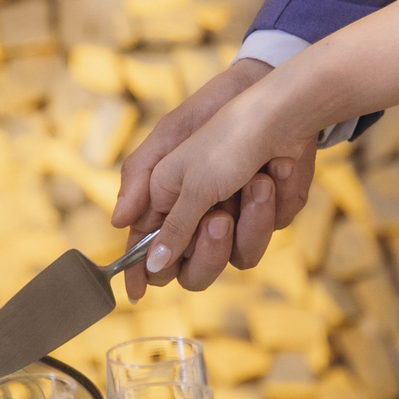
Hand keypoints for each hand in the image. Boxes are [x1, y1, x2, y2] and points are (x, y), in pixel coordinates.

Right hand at [113, 59, 316, 298]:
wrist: (278, 106)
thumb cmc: (218, 126)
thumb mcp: (175, 159)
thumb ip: (151, 200)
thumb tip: (121, 228)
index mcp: (169, 203)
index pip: (149, 250)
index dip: (142, 272)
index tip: (139, 293)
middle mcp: (201, 218)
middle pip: (196, 271)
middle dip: (209, 250)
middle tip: (218, 218)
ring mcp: (237, 219)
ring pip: (240, 256)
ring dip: (252, 219)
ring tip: (258, 181)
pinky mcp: (269, 213)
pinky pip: (270, 231)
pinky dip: (275, 201)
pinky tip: (276, 171)